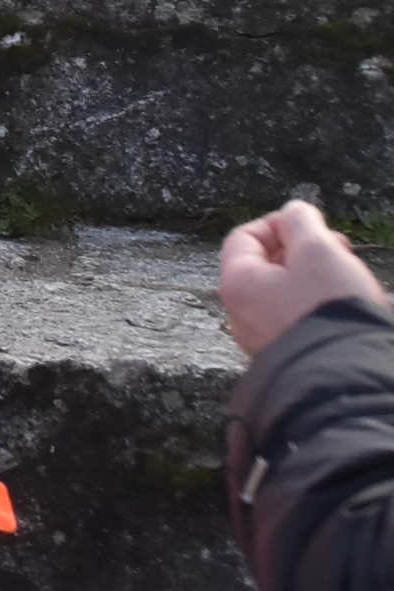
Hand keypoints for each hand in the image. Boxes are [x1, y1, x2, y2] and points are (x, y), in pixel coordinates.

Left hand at [221, 199, 388, 355]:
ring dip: (319, 276)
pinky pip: (302, 321)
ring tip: (352, 276)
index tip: (312, 224)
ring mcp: (264, 340)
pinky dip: (323, 305)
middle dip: (305, 250)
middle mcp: (241, 314)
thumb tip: (294, 211)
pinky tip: (353, 305)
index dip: (279, 223)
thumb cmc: (328, 309)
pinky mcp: (291, 358)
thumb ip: (302, 222)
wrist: (349, 379)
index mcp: (237, 283)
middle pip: (267, 266)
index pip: (244, 237)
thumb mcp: (318, 250)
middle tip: (340, 248)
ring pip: (289, 294)